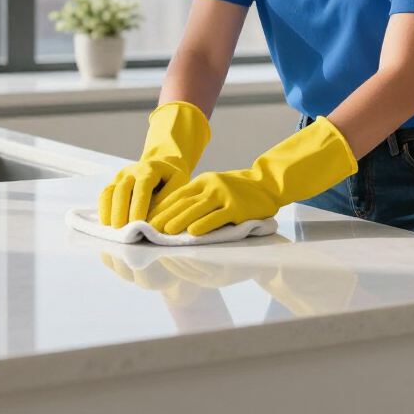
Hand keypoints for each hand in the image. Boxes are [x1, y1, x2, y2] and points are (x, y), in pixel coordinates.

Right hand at [97, 101, 210, 226]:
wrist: (161, 162)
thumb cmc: (171, 176)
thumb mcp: (179, 181)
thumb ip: (168, 198)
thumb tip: (154, 218)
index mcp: (149, 169)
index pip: (142, 187)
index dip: (138, 205)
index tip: (137, 223)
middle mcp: (131, 171)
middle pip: (122, 189)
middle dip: (120, 210)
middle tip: (121, 230)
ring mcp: (120, 177)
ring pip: (109, 192)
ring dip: (109, 211)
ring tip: (112, 230)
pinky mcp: (113, 184)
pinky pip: (104, 195)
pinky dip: (103, 209)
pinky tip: (106, 223)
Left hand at [148, 117, 356, 235]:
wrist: (266, 184)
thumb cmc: (237, 190)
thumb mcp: (214, 186)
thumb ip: (197, 196)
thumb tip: (172, 213)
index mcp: (203, 180)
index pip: (177, 194)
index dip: (161, 206)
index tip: (147, 218)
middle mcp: (211, 186)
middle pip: (184, 202)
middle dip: (165, 216)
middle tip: (149, 228)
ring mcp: (224, 196)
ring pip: (197, 209)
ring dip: (179, 221)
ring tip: (164, 232)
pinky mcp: (237, 208)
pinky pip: (217, 217)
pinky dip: (203, 225)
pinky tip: (191, 233)